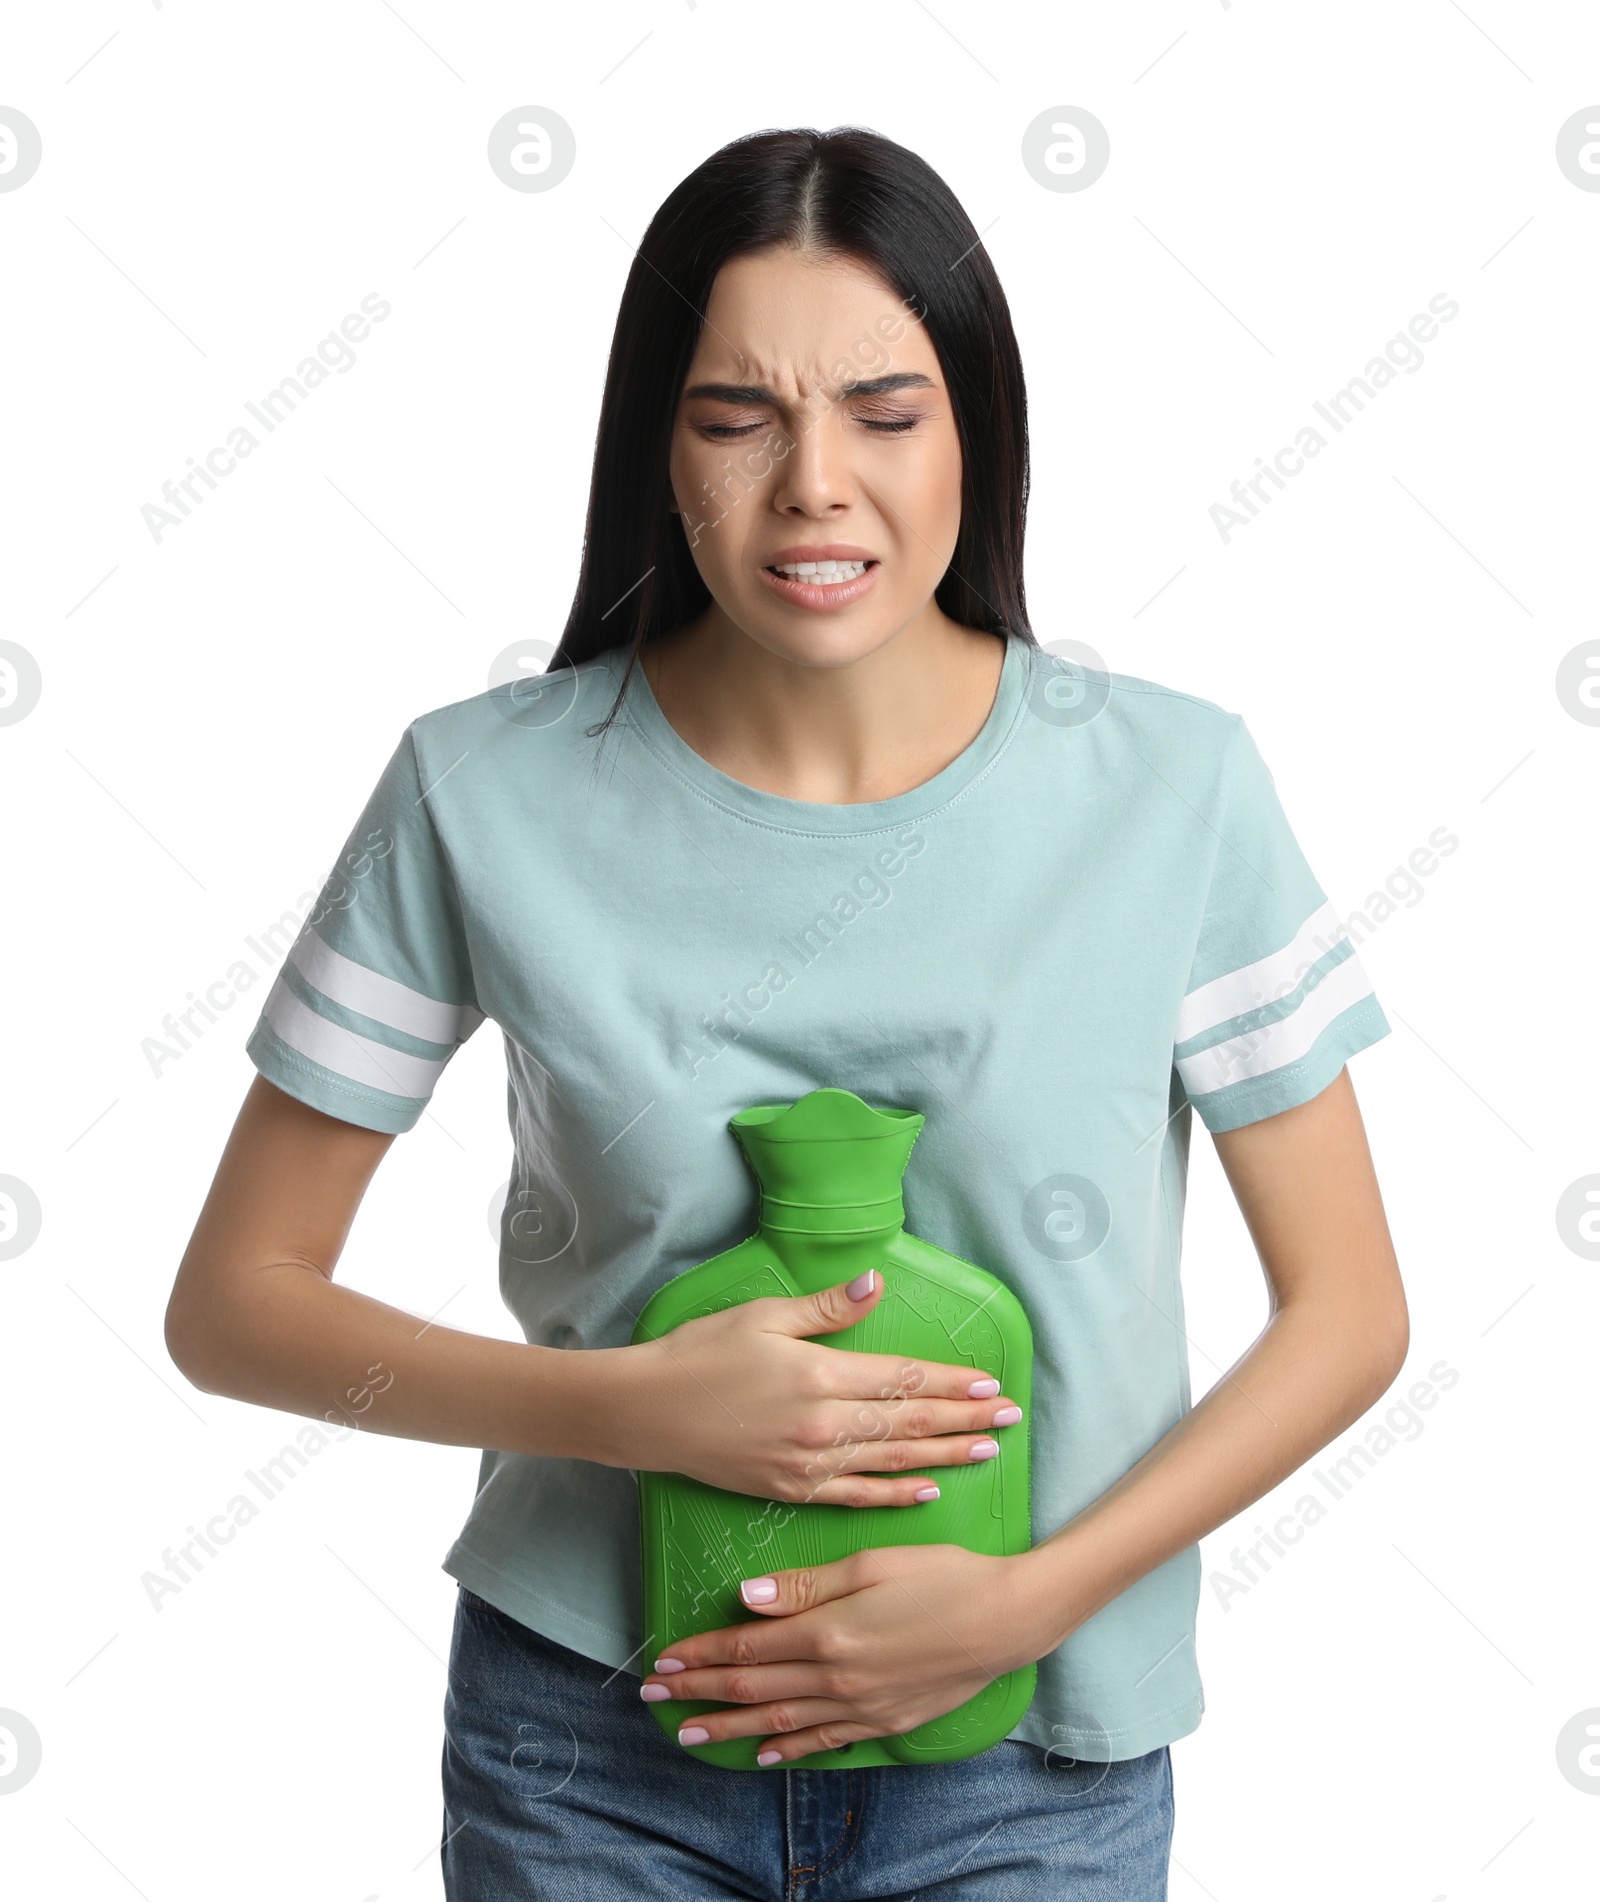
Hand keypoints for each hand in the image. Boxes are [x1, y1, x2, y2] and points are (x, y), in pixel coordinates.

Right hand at [614, 1269, 1023, 1506]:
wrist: (645, 1413)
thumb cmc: (699, 1354)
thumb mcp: (762, 1316)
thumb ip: (826, 1308)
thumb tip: (877, 1283)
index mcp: (820, 1375)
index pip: (903, 1379)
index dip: (952, 1383)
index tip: (991, 1385)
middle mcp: (823, 1425)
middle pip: (909, 1421)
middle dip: (964, 1420)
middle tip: (1010, 1420)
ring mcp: (808, 1464)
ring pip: (892, 1459)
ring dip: (943, 1455)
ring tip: (986, 1452)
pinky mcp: (791, 1490)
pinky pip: (856, 1494)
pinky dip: (895, 1494)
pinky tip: (927, 1491)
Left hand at [639, 1543, 1048, 1763]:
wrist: (1007, 1620)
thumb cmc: (942, 1576)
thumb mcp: (872, 1564)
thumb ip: (805, 1586)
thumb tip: (746, 1599)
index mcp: (829, 1632)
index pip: (749, 1648)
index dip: (703, 1654)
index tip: (665, 1659)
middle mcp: (837, 1677)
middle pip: (754, 1688)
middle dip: (701, 1693)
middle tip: (656, 1698)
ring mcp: (861, 1706)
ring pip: (780, 1721)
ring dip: (731, 1727)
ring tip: (690, 1734)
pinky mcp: (885, 1721)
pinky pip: (825, 1741)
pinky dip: (789, 1749)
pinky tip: (764, 1753)